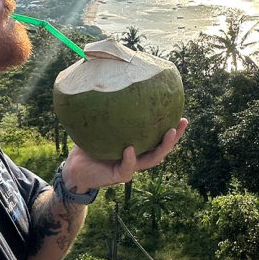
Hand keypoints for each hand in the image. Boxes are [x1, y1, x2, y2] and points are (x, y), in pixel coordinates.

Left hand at [61, 118, 188, 192]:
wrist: (75, 169)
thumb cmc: (87, 146)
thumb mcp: (98, 127)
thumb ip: (105, 112)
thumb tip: (106, 83)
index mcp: (136, 146)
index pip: (156, 137)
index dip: (170, 128)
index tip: (180, 113)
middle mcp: (137, 157)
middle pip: (161, 148)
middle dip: (174, 136)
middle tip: (183, 121)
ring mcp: (130, 167)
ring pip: (152, 159)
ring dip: (162, 147)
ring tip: (168, 132)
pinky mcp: (119, 176)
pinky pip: (127, 166)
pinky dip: (129, 158)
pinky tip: (129, 149)